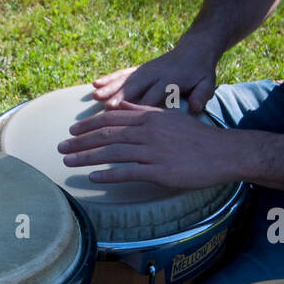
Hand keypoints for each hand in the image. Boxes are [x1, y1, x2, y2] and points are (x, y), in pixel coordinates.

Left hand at [57, 102, 231, 189]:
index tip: (71, 132)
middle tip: (60, 148)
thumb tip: (122, 105)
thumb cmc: (197, 138)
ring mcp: (152, 151)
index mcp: (149, 117)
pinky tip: (93, 178)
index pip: (112, 119)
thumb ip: (144, 111)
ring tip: (68, 163)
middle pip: (106, 135)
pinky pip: (128, 172)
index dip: (89, 126)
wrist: (223, 152)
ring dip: (86, 158)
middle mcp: (148, 131)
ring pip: (112, 152)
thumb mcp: (169, 117)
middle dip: (80, 142)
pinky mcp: (159, 170)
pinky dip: (108, 175)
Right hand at [91, 37, 218, 112]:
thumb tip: (196, 107)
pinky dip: (109, 78)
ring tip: (95, 96)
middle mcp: (155, 74)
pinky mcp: (139, 69)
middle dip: (120, 96)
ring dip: (109, 87)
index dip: (141, 105)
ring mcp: (145, 70)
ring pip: (125, 79)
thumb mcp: (208, 82)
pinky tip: (95, 83)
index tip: (130, 117)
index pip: (154, 95)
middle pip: (136, 87)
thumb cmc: (201, 73)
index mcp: (172, 80)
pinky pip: (122, 73)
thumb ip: (202, 94)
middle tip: (106, 107)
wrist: (195, 49)